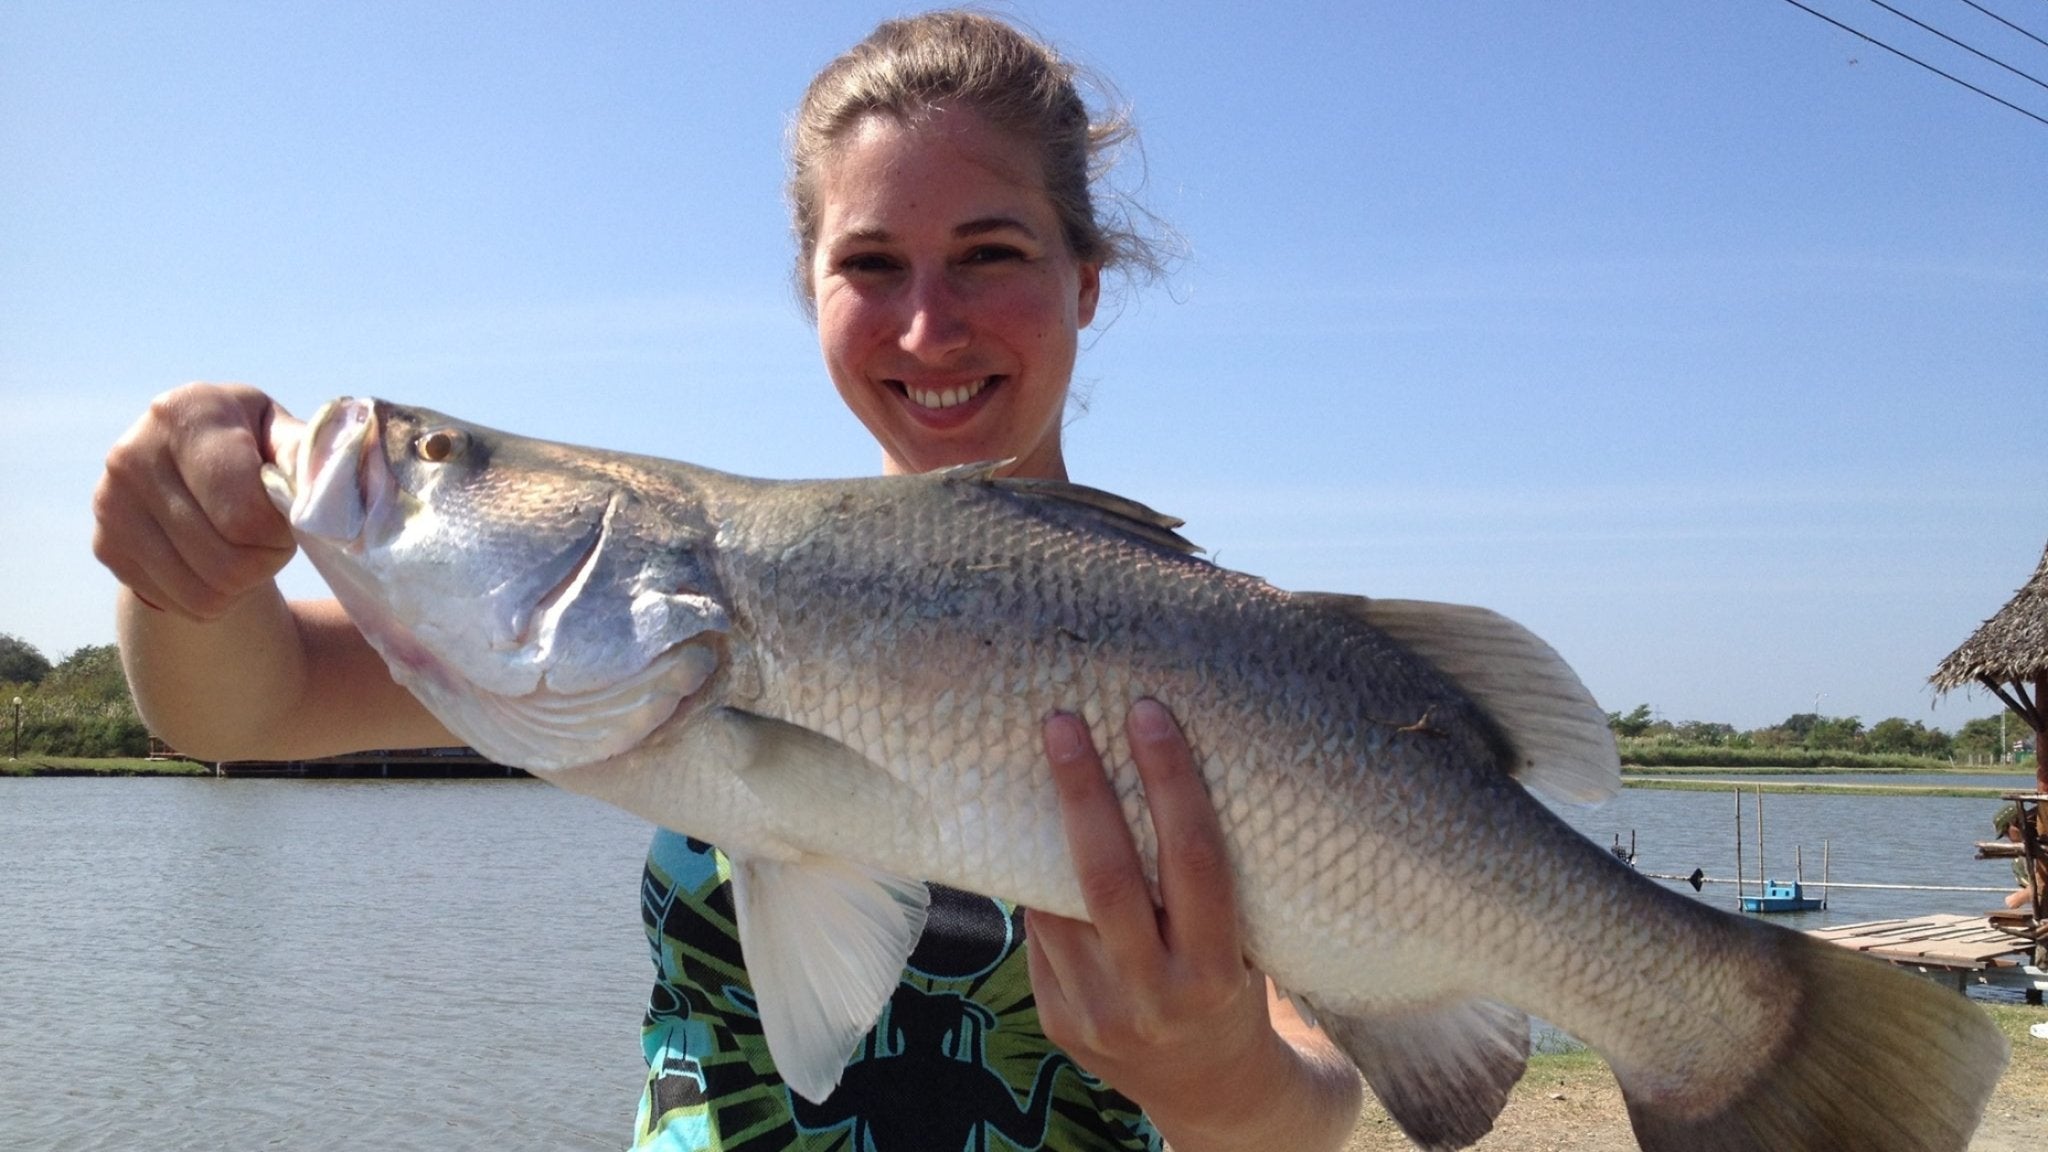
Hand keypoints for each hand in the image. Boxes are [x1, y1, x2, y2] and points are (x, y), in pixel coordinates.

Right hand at [93, 383, 302, 618]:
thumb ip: (306, 454)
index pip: (246, 516)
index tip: (289, 514)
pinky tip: (215, 560)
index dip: (281, 531)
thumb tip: (332, 482)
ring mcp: (111, 502)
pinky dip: (216, 597)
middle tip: (272, 537)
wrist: (184, 459)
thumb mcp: (279, 432)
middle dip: (267, 559)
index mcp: (186, 413)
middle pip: (229, 562)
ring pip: (206, 592)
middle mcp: (134, 454)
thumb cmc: (250, 444)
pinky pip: (183, 604)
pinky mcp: (105, 544)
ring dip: (245, 582)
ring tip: (247, 547)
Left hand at [1026, 699, 1301, 1142]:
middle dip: (1081, 792)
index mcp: (1215, 973)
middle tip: (1061, 720)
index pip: (1191, 860)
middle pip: (1105, 878)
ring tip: (1042, 763)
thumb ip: (1201, 886)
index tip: (1148, 713)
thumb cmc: (1241, 994)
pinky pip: (1040, 934)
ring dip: (1044, 830)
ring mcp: (1095, 1015)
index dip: (1170, 780)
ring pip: (1055, 903)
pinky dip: (1040, 883)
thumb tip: (1150, 772)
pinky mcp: (1056, 1021)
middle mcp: (1152, 999)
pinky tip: (1041, 838)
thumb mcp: (1248, 946)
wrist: (1219, 1098)